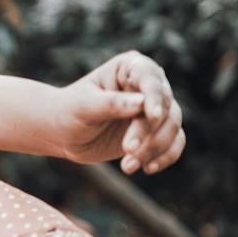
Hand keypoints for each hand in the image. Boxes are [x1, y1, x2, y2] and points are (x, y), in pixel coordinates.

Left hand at [51, 50, 185, 173]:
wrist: (63, 134)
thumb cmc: (68, 112)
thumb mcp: (83, 107)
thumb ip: (111, 104)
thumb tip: (141, 102)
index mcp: (128, 68)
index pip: (150, 79)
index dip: (155, 97)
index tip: (152, 116)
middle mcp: (146, 85)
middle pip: (165, 106)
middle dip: (149, 131)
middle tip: (127, 150)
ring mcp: (153, 109)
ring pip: (173, 126)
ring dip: (155, 148)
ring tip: (128, 166)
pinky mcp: (155, 132)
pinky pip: (175, 142)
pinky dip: (166, 157)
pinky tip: (147, 168)